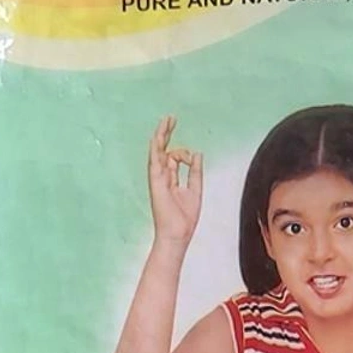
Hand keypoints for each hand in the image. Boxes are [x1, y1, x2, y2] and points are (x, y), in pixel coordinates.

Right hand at [147, 115, 202, 244]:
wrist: (178, 234)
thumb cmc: (184, 218)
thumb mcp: (195, 190)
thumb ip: (195, 172)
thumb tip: (197, 154)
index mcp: (172, 180)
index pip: (173, 157)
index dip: (183, 151)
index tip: (192, 156)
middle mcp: (162, 177)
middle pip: (163, 150)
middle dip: (167, 134)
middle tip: (171, 119)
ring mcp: (158, 178)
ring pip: (157, 151)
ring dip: (162, 135)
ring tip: (167, 120)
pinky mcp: (156, 181)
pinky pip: (154, 161)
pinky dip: (156, 148)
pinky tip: (158, 136)